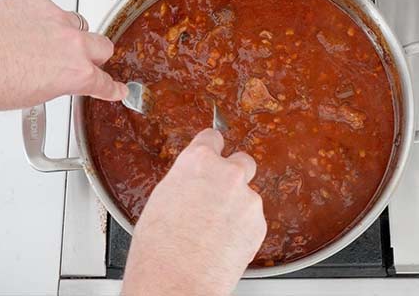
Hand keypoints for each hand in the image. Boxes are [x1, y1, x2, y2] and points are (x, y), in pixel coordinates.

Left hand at [0, 0, 126, 109]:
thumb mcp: (30, 98)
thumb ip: (57, 85)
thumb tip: (58, 80)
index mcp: (76, 74)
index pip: (107, 83)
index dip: (113, 89)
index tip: (118, 89)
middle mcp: (72, 45)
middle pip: (104, 47)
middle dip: (96, 57)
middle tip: (78, 63)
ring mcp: (56, 19)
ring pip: (79, 25)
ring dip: (70, 36)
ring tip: (45, 45)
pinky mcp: (36, 1)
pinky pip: (52, 10)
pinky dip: (44, 20)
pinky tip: (25, 30)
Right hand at [122, 129, 266, 295]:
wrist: (175, 280)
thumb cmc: (159, 247)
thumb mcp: (162, 198)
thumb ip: (186, 181)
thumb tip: (192, 182)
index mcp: (197, 161)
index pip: (213, 137)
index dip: (212, 148)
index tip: (213, 152)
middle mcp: (227, 174)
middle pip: (242, 161)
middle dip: (233, 175)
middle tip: (219, 194)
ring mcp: (246, 199)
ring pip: (248, 196)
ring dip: (237, 208)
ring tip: (214, 232)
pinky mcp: (259, 224)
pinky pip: (253, 221)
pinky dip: (243, 230)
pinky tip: (223, 244)